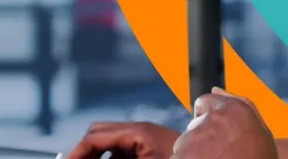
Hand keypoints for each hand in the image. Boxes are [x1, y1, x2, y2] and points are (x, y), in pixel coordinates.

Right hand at [66, 121, 180, 158]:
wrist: (210, 158)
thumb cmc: (183, 158)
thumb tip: (89, 158)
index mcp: (138, 131)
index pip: (96, 135)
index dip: (77, 152)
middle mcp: (139, 132)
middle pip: (99, 136)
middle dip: (84, 153)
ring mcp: (143, 141)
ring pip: (108, 147)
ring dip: (97, 157)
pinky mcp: (147, 150)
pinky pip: (121, 154)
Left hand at [171, 89, 277, 158]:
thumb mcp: (261, 133)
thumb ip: (240, 105)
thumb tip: (216, 88)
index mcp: (236, 110)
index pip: (206, 102)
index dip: (208, 119)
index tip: (215, 136)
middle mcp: (214, 120)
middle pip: (194, 126)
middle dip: (201, 140)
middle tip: (219, 158)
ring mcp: (195, 140)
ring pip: (184, 145)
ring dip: (194, 155)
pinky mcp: (182, 157)